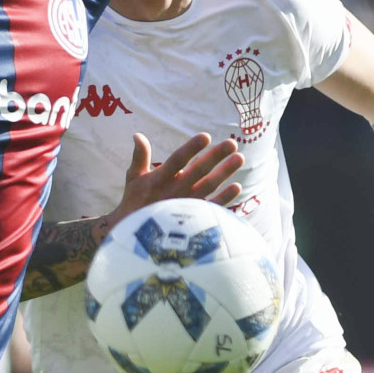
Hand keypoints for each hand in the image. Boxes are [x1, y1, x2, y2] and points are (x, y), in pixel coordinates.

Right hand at [109, 132, 244, 228]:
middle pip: (198, 170)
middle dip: (216, 156)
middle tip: (232, 143)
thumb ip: (139, 156)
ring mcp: (185, 205)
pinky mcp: (192, 219)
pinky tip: (237, 187)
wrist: (136, 238)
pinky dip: (225, 198)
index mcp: (159, 179)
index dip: (192, 148)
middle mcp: (174, 190)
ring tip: (240, 158)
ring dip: (225, 172)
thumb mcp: (133, 179)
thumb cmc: (134, 203)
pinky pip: (212, 207)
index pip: (177, 159)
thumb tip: (137, 134)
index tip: (206, 136)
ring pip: (209, 186)